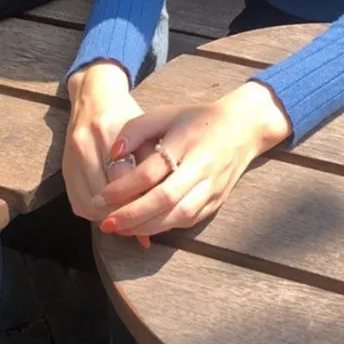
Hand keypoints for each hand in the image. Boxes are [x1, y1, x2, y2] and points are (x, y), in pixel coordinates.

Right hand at [64, 62, 141, 221]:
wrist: (93, 96)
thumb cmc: (125, 113)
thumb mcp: (143, 130)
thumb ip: (152, 163)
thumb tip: (161, 204)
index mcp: (109, 130)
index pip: (122, 179)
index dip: (139, 200)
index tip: (154, 212)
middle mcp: (85, 143)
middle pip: (104, 196)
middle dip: (124, 213)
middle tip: (142, 221)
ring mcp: (71, 157)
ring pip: (88, 204)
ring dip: (108, 217)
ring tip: (127, 218)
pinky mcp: (64, 168)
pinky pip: (77, 203)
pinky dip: (94, 213)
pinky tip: (110, 211)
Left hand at [94, 82, 291, 237]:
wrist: (243, 127)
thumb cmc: (197, 119)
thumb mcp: (165, 114)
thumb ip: (135, 129)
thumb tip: (113, 154)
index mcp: (187, 140)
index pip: (150, 172)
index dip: (122, 187)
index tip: (100, 197)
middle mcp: (202, 166)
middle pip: (165, 199)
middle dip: (132, 215)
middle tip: (106, 224)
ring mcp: (212, 186)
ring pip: (178, 215)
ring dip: (147, 227)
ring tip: (120, 229)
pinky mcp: (217, 200)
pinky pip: (189, 219)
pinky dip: (164, 226)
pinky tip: (144, 227)